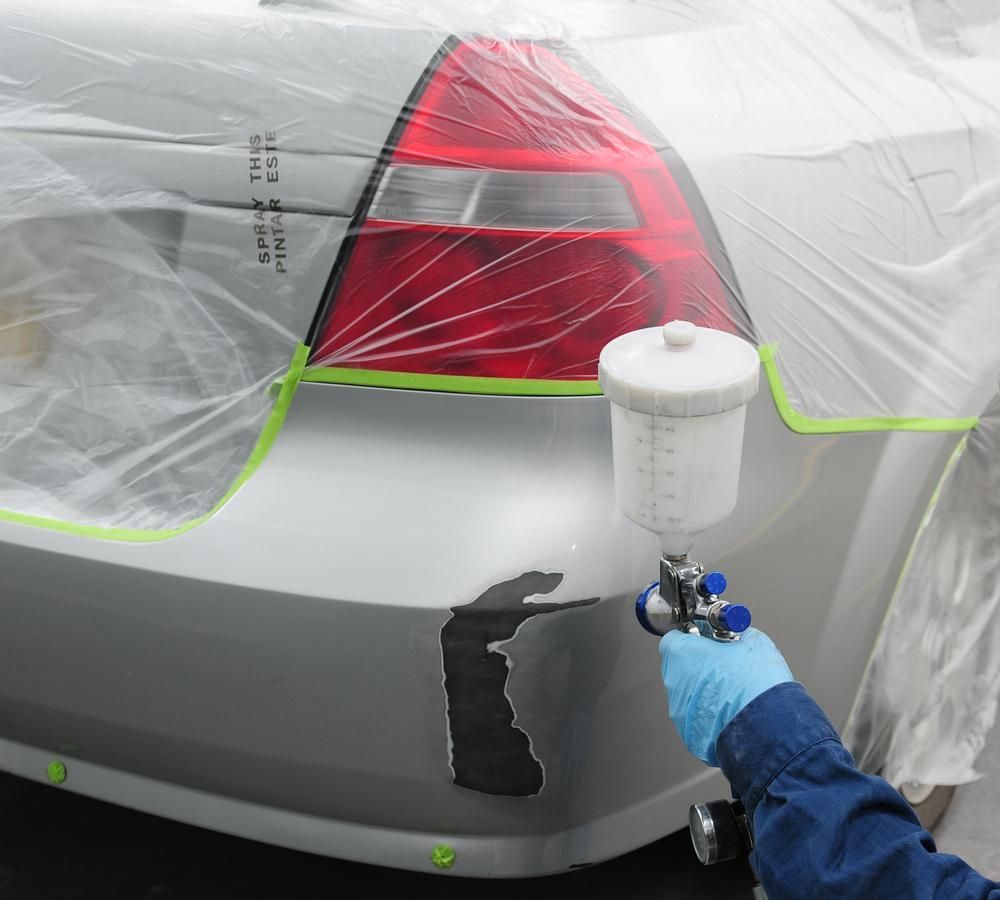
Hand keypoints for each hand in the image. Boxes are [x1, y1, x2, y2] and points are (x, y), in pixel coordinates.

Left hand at [659, 627, 793, 765]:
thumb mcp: (755, 644)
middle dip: (698, 665)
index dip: (692, 639)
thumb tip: (744, 637)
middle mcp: (674, 681)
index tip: (707, 642)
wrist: (768, 728)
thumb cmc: (756, 685)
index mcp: (682, 653)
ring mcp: (678, 709)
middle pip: (679, 666)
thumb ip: (741, 635)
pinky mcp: (687, 733)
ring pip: (687, 694)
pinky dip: (708, 714)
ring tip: (730, 692)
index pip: (674, 638)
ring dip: (703, 690)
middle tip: (722, 666)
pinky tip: (730, 712)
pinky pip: (694, 717)